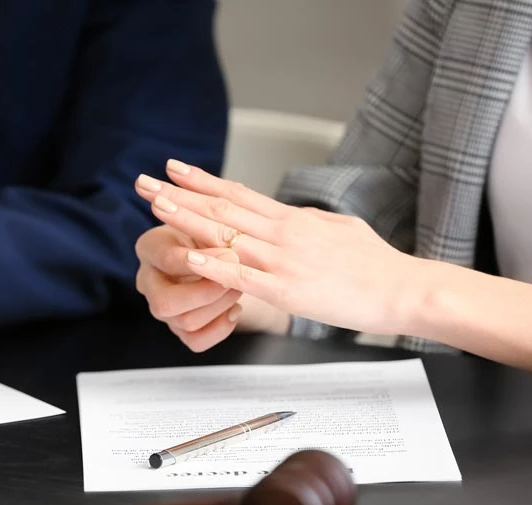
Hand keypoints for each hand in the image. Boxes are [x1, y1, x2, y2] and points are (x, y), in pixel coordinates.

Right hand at [134, 223, 243, 350]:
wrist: (215, 248)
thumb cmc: (209, 228)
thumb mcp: (208, 221)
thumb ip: (213, 235)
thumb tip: (230, 257)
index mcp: (149, 248)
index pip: (166, 259)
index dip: (198, 261)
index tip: (229, 254)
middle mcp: (148, 281)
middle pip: (165, 303)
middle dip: (206, 293)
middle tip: (232, 279)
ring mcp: (161, 308)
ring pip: (184, 322)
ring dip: (219, 306)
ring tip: (238, 288)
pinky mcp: (178, 328)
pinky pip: (196, 341)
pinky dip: (220, 328)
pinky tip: (235, 309)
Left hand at [136, 160, 420, 335]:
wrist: (404, 288)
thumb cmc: (375, 264)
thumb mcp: (338, 228)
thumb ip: (308, 222)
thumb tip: (290, 216)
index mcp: (292, 219)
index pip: (237, 194)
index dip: (202, 181)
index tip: (174, 169)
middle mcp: (282, 233)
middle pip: (221, 208)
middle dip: (179, 194)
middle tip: (145, 182)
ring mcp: (282, 260)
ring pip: (226, 236)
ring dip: (187, 220)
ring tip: (156, 206)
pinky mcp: (287, 290)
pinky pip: (243, 277)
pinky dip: (214, 266)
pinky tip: (189, 258)